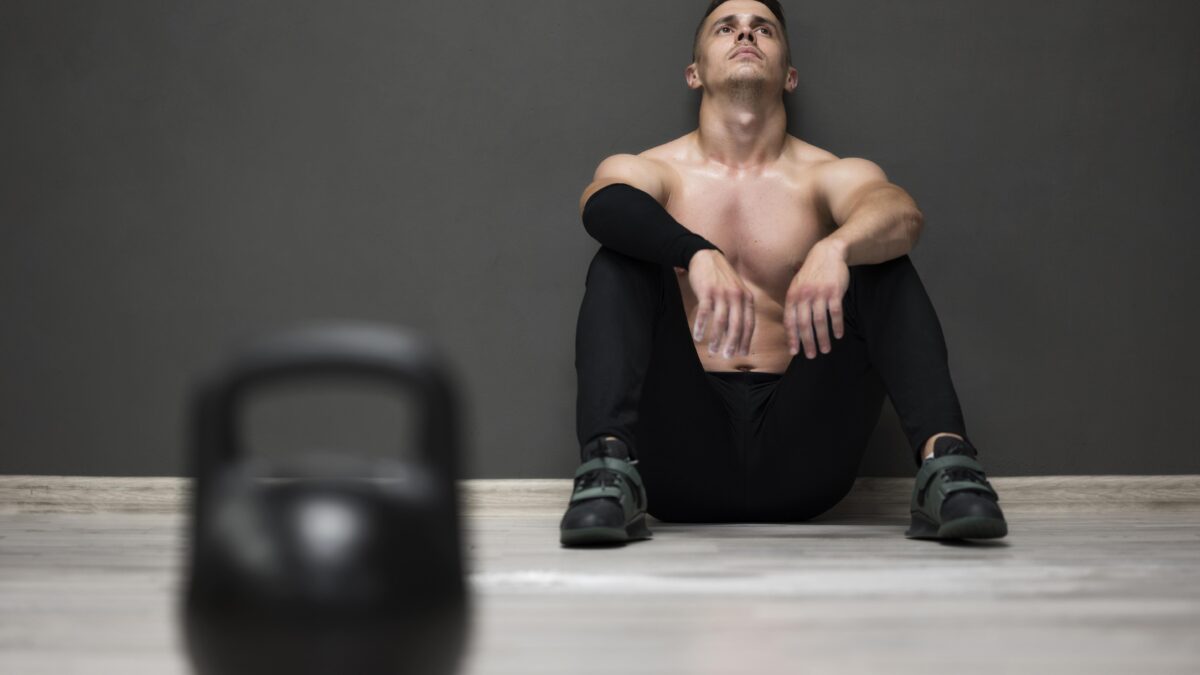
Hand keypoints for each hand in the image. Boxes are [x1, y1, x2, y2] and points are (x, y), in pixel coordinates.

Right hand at [687, 250, 754, 357]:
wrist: (706, 256)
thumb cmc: (721, 278)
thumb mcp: (737, 290)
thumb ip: (739, 309)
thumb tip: (738, 334)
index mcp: (746, 297)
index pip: (749, 323)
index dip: (746, 340)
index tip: (741, 353)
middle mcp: (736, 296)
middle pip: (736, 325)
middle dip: (732, 343)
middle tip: (727, 356)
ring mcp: (721, 293)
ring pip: (721, 321)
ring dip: (717, 339)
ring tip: (713, 351)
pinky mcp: (707, 290)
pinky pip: (704, 312)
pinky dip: (701, 326)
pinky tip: (698, 337)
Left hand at [784, 242, 849, 358]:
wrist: (828, 253)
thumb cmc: (811, 273)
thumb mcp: (796, 285)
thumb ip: (794, 304)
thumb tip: (792, 327)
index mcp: (792, 295)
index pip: (790, 321)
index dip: (792, 338)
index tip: (795, 352)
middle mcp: (804, 295)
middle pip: (804, 324)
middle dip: (808, 342)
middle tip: (811, 356)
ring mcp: (820, 293)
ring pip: (820, 321)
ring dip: (823, 338)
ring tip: (825, 349)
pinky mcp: (834, 292)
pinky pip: (836, 313)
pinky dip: (837, 326)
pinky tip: (838, 335)